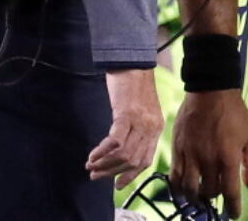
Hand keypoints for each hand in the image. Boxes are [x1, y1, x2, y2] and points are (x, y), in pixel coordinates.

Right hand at [85, 68, 162, 187]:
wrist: (132, 61)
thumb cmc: (133, 84)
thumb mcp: (141, 110)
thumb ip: (137, 128)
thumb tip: (121, 150)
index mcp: (156, 127)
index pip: (146, 160)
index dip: (130, 175)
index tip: (117, 184)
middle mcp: (151, 126)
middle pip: (133, 161)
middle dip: (112, 172)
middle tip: (95, 174)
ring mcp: (140, 121)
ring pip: (124, 155)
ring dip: (105, 164)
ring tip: (91, 164)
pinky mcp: (127, 114)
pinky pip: (115, 142)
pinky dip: (102, 152)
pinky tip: (93, 154)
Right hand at [169, 89, 247, 218]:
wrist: (211, 91)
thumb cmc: (235, 113)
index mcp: (228, 158)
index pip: (230, 193)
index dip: (233, 208)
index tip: (234, 215)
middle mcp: (208, 161)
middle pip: (209, 192)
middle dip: (214, 198)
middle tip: (216, 195)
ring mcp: (191, 156)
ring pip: (189, 189)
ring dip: (195, 197)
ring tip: (199, 196)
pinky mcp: (178, 149)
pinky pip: (174, 176)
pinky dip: (178, 187)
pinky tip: (183, 188)